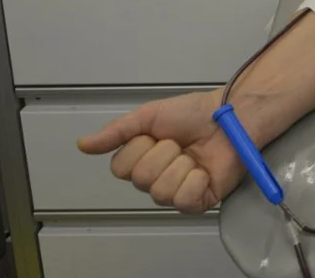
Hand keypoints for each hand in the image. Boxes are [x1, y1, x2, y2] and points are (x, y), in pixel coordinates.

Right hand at [77, 89, 243, 213]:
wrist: (231, 115)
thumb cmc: (194, 113)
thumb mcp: (150, 115)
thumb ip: (117, 131)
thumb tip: (82, 144)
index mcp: (142, 160)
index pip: (120, 168)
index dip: (138, 149)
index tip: (155, 134)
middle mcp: (156, 179)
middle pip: (141, 180)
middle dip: (163, 153)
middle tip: (179, 142)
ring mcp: (177, 192)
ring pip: (161, 191)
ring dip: (180, 165)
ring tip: (193, 154)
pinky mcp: (198, 201)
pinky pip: (184, 201)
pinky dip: (195, 181)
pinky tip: (203, 170)